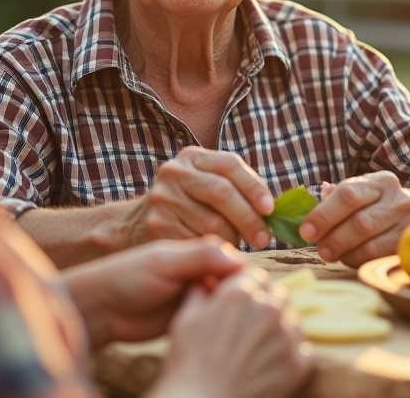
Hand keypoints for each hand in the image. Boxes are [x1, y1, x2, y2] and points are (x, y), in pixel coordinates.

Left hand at [62, 236, 245, 346]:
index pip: (236, 262)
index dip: (247, 276)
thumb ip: (200, 256)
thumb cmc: (127, 276)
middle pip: (235, 285)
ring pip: (227, 306)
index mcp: (198, 254)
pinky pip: (213, 324)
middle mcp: (201, 274)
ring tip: (232, 327)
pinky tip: (219, 336)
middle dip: (242, 298)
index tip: (255, 291)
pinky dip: (219, 329)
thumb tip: (239, 258)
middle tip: (243, 314)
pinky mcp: (190, 319)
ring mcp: (196, 297)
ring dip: (232, 315)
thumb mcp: (164, 261)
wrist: (100, 308)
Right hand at [132, 146, 274, 249]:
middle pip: (222, 192)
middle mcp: (175, 172)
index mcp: (192, 156)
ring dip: (233, 238)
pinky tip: (217, 253)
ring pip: (213, 223)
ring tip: (238, 245)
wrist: (134, 225)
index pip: (230, 164)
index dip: (254, 187)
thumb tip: (275, 209)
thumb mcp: (204, 183)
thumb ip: (235, 186)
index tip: (270, 209)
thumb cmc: (186, 205)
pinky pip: (198, 242)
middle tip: (265, 239)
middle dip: (249, 218)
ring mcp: (163, 198)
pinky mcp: (157, 226)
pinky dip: (213, 250)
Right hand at [149, 270, 312, 397]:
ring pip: (293, 319)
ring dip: (280, 327)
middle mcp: (267, 309)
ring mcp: (285, 337)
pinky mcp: (297, 364)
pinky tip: (273, 361)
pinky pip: (305, 349)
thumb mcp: (184, 318)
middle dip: (266, 304)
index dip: (247, 287)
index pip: (256, 275)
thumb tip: (206, 281)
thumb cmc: (188, 362)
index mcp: (240, 293)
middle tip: (249, 324)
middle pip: (277, 293)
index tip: (241, 301)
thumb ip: (200, 292)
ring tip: (259, 345)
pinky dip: (293, 354)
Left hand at [298, 172, 409, 265]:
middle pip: (359, 223)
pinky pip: (378, 258)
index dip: (323, 215)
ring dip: (344, 252)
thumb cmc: (378, 203)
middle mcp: (398, 199)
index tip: (306, 231)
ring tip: (330, 254)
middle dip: (333, 238)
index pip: (348, 194)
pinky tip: (349, 257)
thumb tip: (311, 209)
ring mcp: (407, 224)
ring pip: (369, 244)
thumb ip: (335, 198)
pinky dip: (357, 260)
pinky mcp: (409, 246)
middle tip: (319, 248)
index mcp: (380, 181)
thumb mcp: (361, 191)